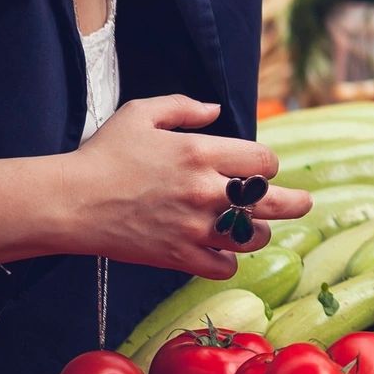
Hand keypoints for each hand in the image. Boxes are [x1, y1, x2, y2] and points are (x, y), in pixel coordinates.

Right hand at [59, 96, 311, 277]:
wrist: (69, 201)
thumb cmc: (104, 154)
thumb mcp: (142, 114)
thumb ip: (184, 106)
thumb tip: (216, 110)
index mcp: (201, 153)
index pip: (264, 161)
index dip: (267, 164)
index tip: (259, 168)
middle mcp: (204, 191)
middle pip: (273, 201)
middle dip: (295, 202)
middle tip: (304, 203)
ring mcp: (193, 226)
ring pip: (252, 238)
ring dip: (256, 232)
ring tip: (252, 228)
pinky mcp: (178, 256)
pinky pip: (223, 267)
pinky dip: (227, 261)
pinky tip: (221, 251)